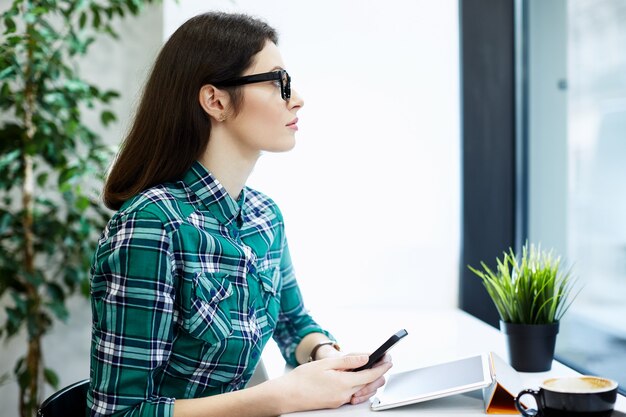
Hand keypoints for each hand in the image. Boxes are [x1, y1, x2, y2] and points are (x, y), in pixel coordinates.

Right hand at [270, 354, 392, 412]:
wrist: (286, 395)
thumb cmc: (301, 379)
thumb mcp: (325, 363)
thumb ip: (347, 360)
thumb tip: (365, 357)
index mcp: (343, 383)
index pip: (370, 374)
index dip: (382, 366)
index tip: (389, 359)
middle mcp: (344, 395)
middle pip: (370, 384)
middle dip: (379, 372)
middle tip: (383, 361)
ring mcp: (340, 400)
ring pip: (363, 390)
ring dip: (371, 380)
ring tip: (373, 367)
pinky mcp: (335, 403)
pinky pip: (353, 394)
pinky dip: (360, 385)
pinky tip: (357, 378)